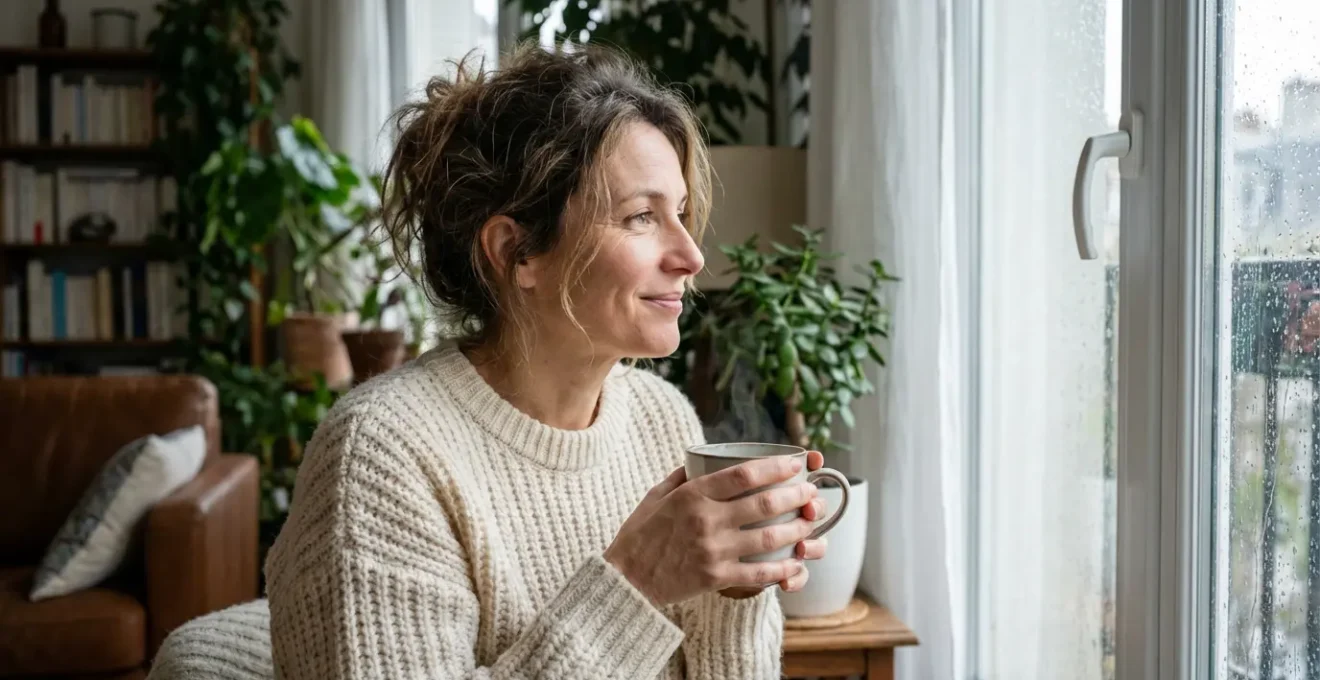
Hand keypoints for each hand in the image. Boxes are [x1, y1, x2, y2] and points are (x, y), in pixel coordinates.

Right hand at [603, 454, 827, 607]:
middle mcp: (706, 520)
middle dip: (795, 496)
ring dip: (796, 530)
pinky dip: (782, 569)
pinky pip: (758, 573)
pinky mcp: (716, 577)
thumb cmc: (639, 536)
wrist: (626, 581)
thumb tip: (701, 459)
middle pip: (764, 504)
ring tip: (810, 523)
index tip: (794, 464)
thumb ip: (682, 477)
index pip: (743, 474)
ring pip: (769, 538)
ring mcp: (714, 550)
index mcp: (692, 494)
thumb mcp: (655, 496)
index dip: (774, 468)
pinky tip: (796, 563)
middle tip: (810, 492)